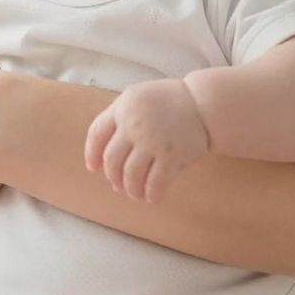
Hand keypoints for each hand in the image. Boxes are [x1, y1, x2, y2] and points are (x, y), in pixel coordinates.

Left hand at [83, 78, 210, 201]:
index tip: (93, 168)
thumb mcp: (138, 97)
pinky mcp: (172, 156)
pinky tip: (153, 197)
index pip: (96, 134)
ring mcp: (153, 141)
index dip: (92, 154)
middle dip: (113, 177)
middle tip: (118, 185)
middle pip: (112, 160)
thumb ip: (121, 117)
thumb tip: (103, 154)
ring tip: (136, 193)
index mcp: (123, 107)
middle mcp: (134, 125)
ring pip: (131, 176)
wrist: (203, 103)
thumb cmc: (170, 101)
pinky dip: (151, 194)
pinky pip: (155, 183)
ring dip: (131, 189)